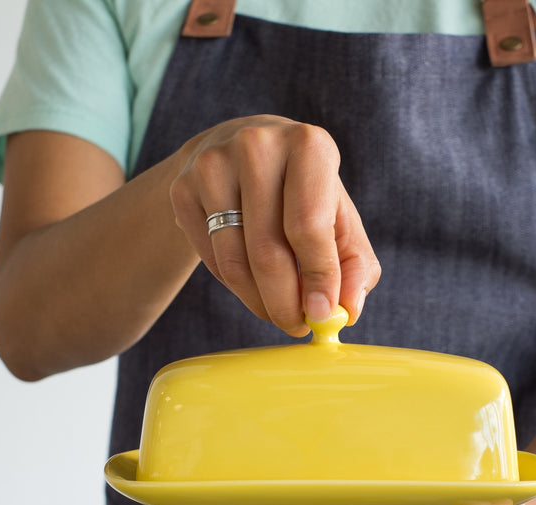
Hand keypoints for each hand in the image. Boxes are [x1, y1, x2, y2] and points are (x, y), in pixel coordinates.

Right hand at [170, 115, 380, 334]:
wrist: (238, 155)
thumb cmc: (302, 194)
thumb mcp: (340, 220)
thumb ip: (354, 265)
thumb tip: (347, 310)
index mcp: (308, 146)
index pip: (309, 226)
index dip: (318, 278)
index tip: (322, 316)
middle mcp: (257, 146)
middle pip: (268, 250)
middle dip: (286, 303)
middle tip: (296, 327)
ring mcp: (213, 165)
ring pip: (235, 263)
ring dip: (260, 303)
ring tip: (278, 312)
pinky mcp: (182, 189)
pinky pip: (212, 260)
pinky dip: (236, 287)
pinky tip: (252, 283)